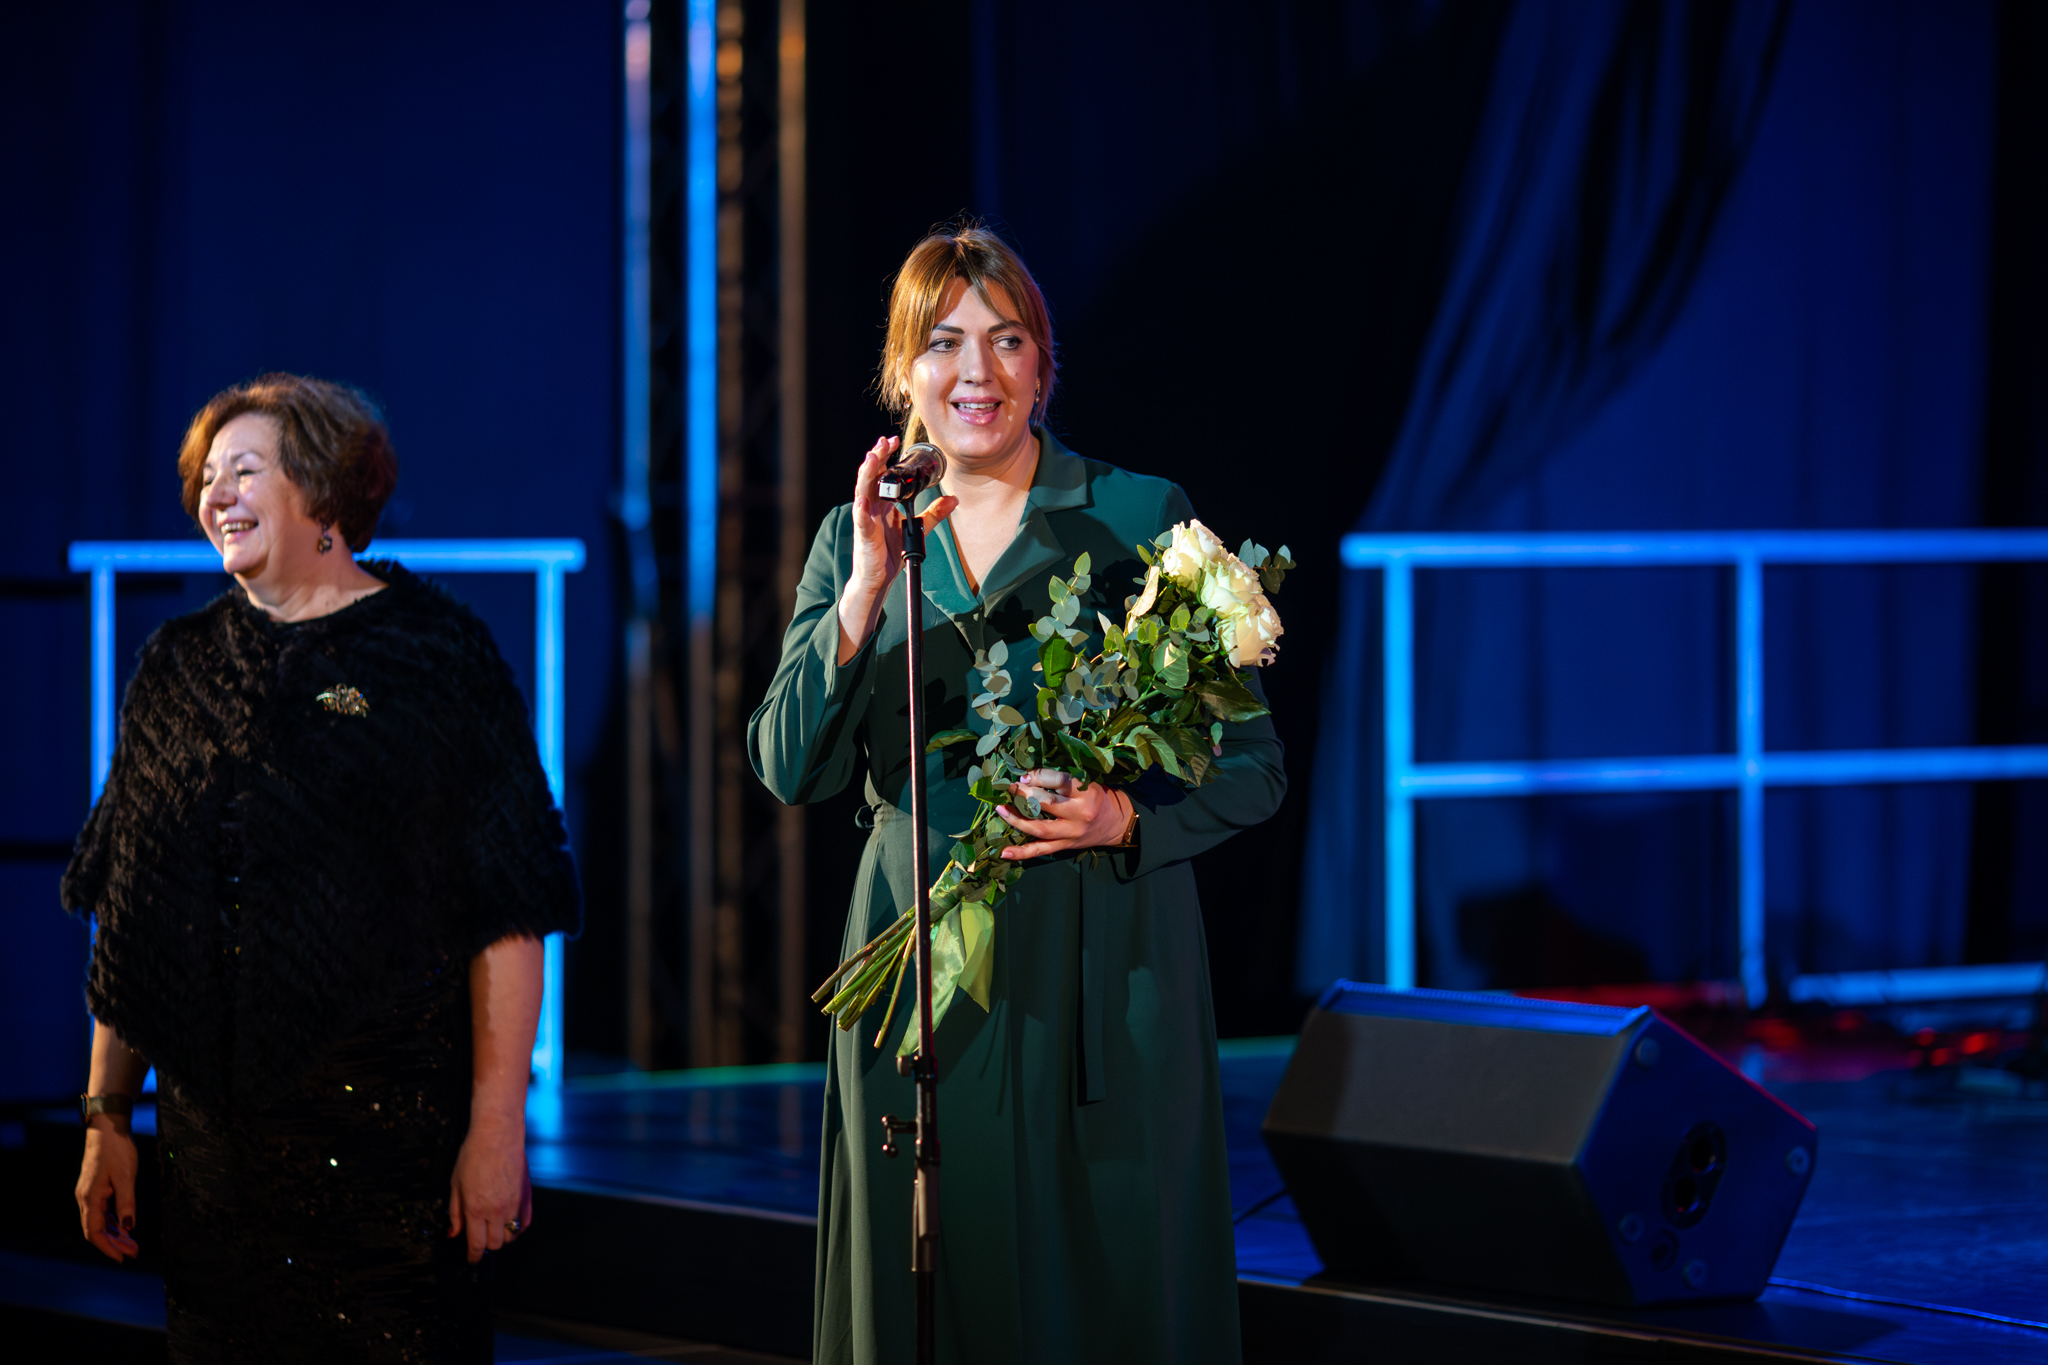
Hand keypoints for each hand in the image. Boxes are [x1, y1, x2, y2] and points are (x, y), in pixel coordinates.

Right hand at [76, 1119, 139, 1262]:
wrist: (107, 1128)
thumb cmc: (116, 1149)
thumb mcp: (126, 1176)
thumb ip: (127, 1203)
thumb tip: (129, 1228)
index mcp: (90, 1198)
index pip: (94, 1232)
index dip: (108, 1248)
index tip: (122, 1258)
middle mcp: (85, 1198)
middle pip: (96, 1230)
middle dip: (114, 1243)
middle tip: (133, 1252)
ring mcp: (89, 1193)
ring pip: (99, 1221)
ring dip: (115, 1233)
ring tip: (132, 1243)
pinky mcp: (95, 1188)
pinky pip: (102, 1211)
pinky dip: (113, 1221)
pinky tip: (124, 1226)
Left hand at [447, 1119, 531, 1263]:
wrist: (498, 1134)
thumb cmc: (475, 1153)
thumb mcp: (455, 1183)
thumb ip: (455, 1212)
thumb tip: (454, 1232)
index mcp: (476, 1209)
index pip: (477, 1244)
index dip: (473, 1256)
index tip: (472, 1258)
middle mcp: (497, 1210)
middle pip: (496, 1244)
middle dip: (487, 1245)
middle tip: (481, 1238)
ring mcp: (515, 1204)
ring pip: (512, 1235)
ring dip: (503, 1236)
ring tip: (495, 1228)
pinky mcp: (527, 1196)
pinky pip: (525, 1222)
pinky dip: (518, 1227)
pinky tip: (510, 1221)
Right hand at [837, 436, 958, 661]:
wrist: (878, 578)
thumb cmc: (889, 551)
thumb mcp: (917, 528)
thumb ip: (933, 513)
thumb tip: (953, 500)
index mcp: (882, 502)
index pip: (882, 473)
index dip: (886, 456)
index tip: (894, 441)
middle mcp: (871, 506)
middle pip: (871, 476)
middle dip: (876, 457)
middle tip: (884, 441)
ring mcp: (865, 519)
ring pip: (862, 491)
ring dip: (866, 474)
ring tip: (872, 458)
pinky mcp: (863, 535)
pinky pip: (860, 519)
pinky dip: (861, 509)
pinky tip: (863, 499)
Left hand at [995, 770, 1131, 859]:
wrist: (1117, 823)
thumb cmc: (1098, 797)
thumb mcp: (1087, 781)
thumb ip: (1063, 779)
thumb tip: (1029, 774)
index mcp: (1086, 792)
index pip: (1058, 781)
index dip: (1038, 776)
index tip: (1023, 775)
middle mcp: (1078, 813)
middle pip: (1046, 804)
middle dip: (1023, 795)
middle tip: (1008, 788)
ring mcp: (1071, 832)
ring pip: (1040, 828)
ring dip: (1017, 819)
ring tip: (1001, 809)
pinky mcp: (1065, 846)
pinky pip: (1041, 850)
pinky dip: (1022, 853)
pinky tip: (1004, 852)